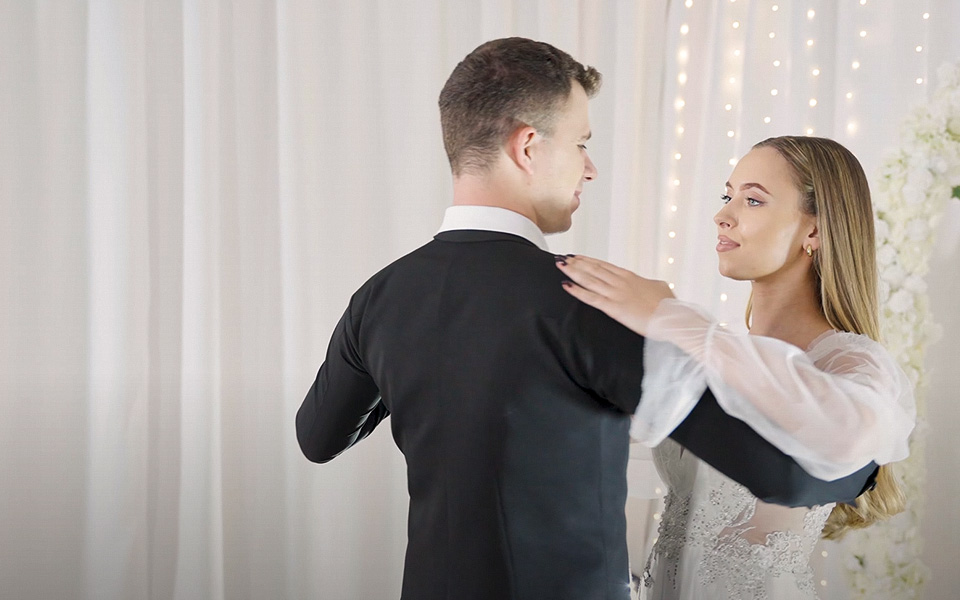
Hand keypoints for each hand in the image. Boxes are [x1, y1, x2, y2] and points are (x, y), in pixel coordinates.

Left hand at [556, 255, 674, 335]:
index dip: (589, 261)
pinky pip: (591, 298)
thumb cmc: (669, 306)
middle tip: (563, 257)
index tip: (578, 256)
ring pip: (589, 280)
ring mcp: (616, 294)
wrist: (672, 317)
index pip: (605, 266)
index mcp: (630, 277)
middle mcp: (620, 282)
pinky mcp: (614, 308)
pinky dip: (577, 291)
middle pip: (594, 269)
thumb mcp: (660, 288)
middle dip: (576, 263)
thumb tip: (649, 284)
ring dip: (573, 272)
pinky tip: (565, 286)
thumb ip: (650, 284)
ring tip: (560, 265)